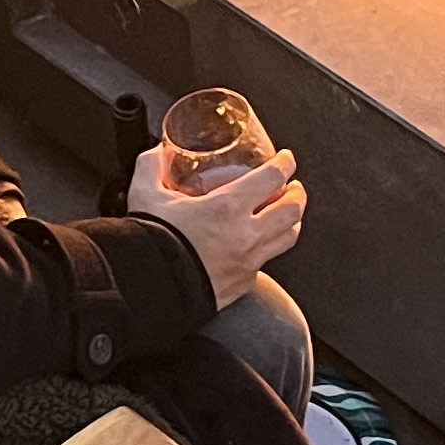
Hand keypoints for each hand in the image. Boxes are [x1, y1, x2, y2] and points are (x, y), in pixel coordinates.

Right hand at [129, 141, 305, 308]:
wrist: (147, 291)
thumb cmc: (149, 245)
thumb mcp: (146, 196)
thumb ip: (152, 167)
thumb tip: (157, 152)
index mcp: (227, 208)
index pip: (272, 178)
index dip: (285, 164)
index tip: (286, 159)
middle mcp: (245, 235)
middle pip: (292, 209)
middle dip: (298, 194)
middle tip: (293, 186)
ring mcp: (248, 262)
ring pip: (288, 238)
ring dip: (293, 221)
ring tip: (288, 214)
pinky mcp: (243, 284)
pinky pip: (266, 263)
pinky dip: (268, 249)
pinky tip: (260, 245)